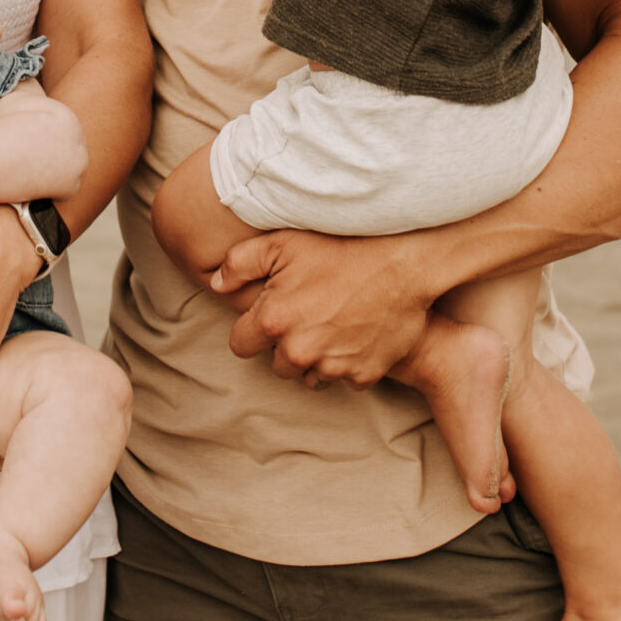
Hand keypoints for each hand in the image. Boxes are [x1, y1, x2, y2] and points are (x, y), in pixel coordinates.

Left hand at [218, 230, 433, 387]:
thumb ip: (239, 263)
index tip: (269, 314)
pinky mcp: (364, 375)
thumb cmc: (342, 247)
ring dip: (315, 357)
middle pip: (276, 364)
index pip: (241, 345)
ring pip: (310, 374)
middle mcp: (299, 351)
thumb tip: (216, 284)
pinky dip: (348, 362)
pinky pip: (346, 377)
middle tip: (306, 314)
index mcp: (273, 322)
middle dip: (285, 344)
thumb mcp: (283, 242)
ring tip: (331, 323)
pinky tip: (356, 333)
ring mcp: (333, 366)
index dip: (253, 328)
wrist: (404, 262)